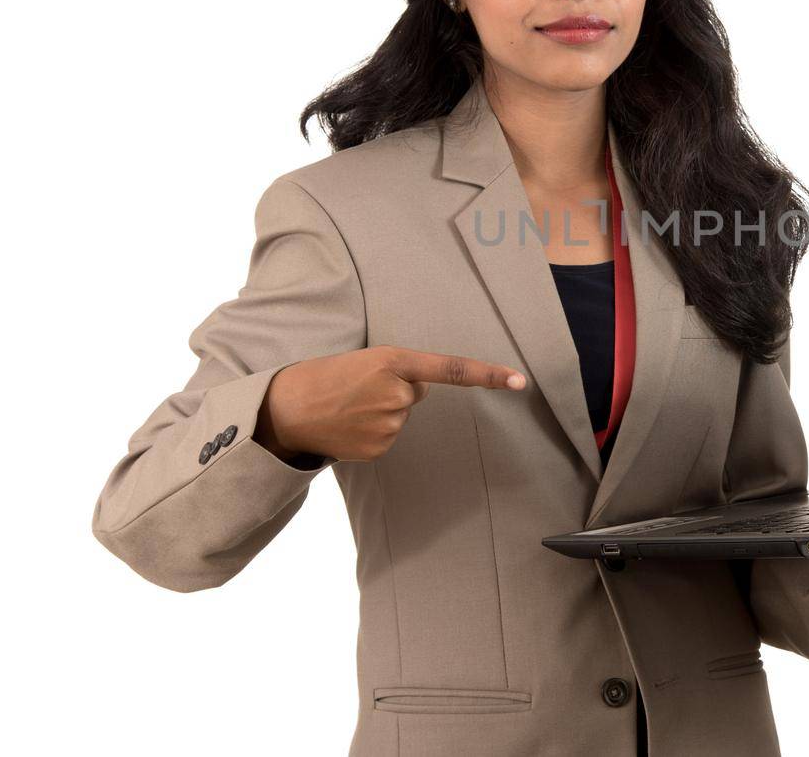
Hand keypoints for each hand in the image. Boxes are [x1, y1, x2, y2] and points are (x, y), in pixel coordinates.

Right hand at [256, 345, 526, 462]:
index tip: (519, 381)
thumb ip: (400, 371)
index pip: (453, 369)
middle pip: (416, 394)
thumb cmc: (327, 377)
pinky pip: (389, 437)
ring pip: (401, 416)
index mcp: (394, 361)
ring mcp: (390, 423)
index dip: (489, 375)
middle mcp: (397, 392)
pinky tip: (349, 425)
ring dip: (381, 411)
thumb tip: (420, 392)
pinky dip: (372, 432)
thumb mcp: (366, 360)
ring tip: (349, 406)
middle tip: (359, 388)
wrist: (288, 409)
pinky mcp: (381, 447)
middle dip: (395, 390)